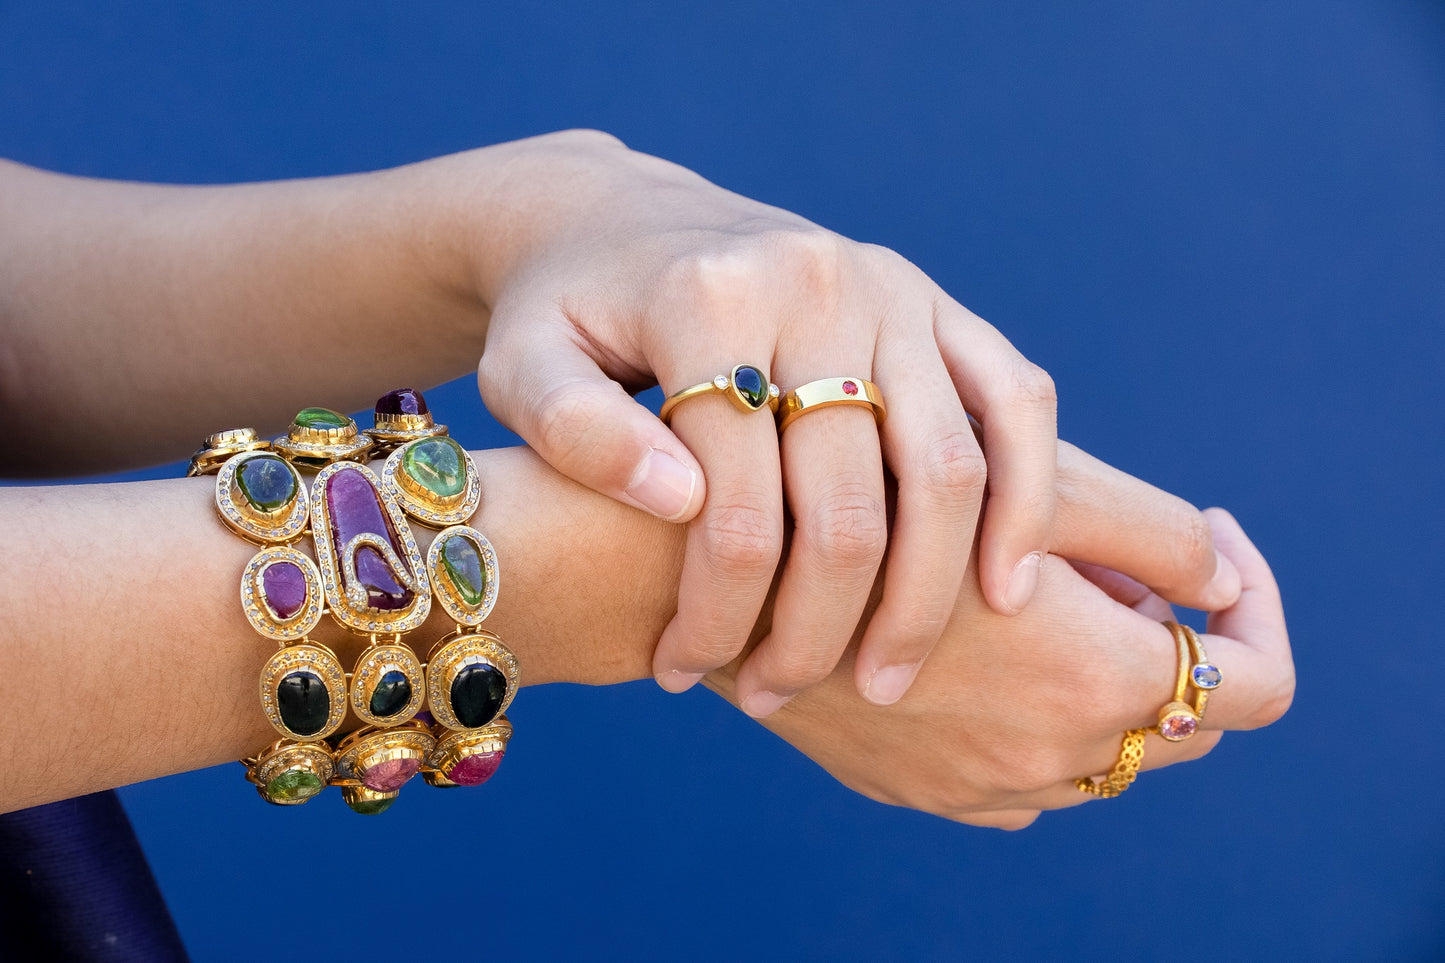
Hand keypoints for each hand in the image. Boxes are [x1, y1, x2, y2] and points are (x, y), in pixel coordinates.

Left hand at [468, 130, 1074, 713]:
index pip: (734, 507)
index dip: (714, 616)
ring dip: (926, 599)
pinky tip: (1007, 591)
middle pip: (850, 504)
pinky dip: (1028, 500)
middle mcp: (816, 282)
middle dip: (817, 631)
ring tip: (887, 682)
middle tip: (777, 695)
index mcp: (707, 300)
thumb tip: (682, 503)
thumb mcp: (523, 365)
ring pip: (950, 468)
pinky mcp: (941, 302)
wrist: (627, 221)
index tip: (680, 672)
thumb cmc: (568, 315)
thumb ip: (575, 430)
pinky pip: (1017, 402)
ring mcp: (893, 287)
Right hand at [706, 447, 1291, 826]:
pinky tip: (985, 650)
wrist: (709, 576)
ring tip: (1043, 599)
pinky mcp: (917, 794)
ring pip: (1100, 754)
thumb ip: (1150, 533)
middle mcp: (1048, 756)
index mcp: (1097, 680)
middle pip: (1183, 723)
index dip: (1259, 604)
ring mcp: (977, 789)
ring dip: (1098, 682)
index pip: (1259, 682)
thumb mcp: (1028, 487)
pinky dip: (1030, 724)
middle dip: (1171, 639)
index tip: (1216, 545)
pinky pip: (1019, 780)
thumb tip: (1219, 575)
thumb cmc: (871, 500)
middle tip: (1118, 565)